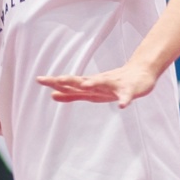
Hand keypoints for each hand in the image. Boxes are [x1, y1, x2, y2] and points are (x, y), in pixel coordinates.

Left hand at [36, 59, 157, 108]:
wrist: (139, 73)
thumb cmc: (112, 83)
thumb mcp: (90, 91)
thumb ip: (71, 94)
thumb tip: (51, 95)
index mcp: (89, 85)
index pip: (69, 83)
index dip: (55, 82)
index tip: (39, 80)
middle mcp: (98, 83)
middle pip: (81, 81)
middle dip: (69, 80)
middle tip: (56, 79)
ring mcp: (114, 85)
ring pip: (102, 84)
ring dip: (94, 84)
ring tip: (85, 85)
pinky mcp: (129, 89)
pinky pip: (126, 95)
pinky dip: (123, 99)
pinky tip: (121, 105)